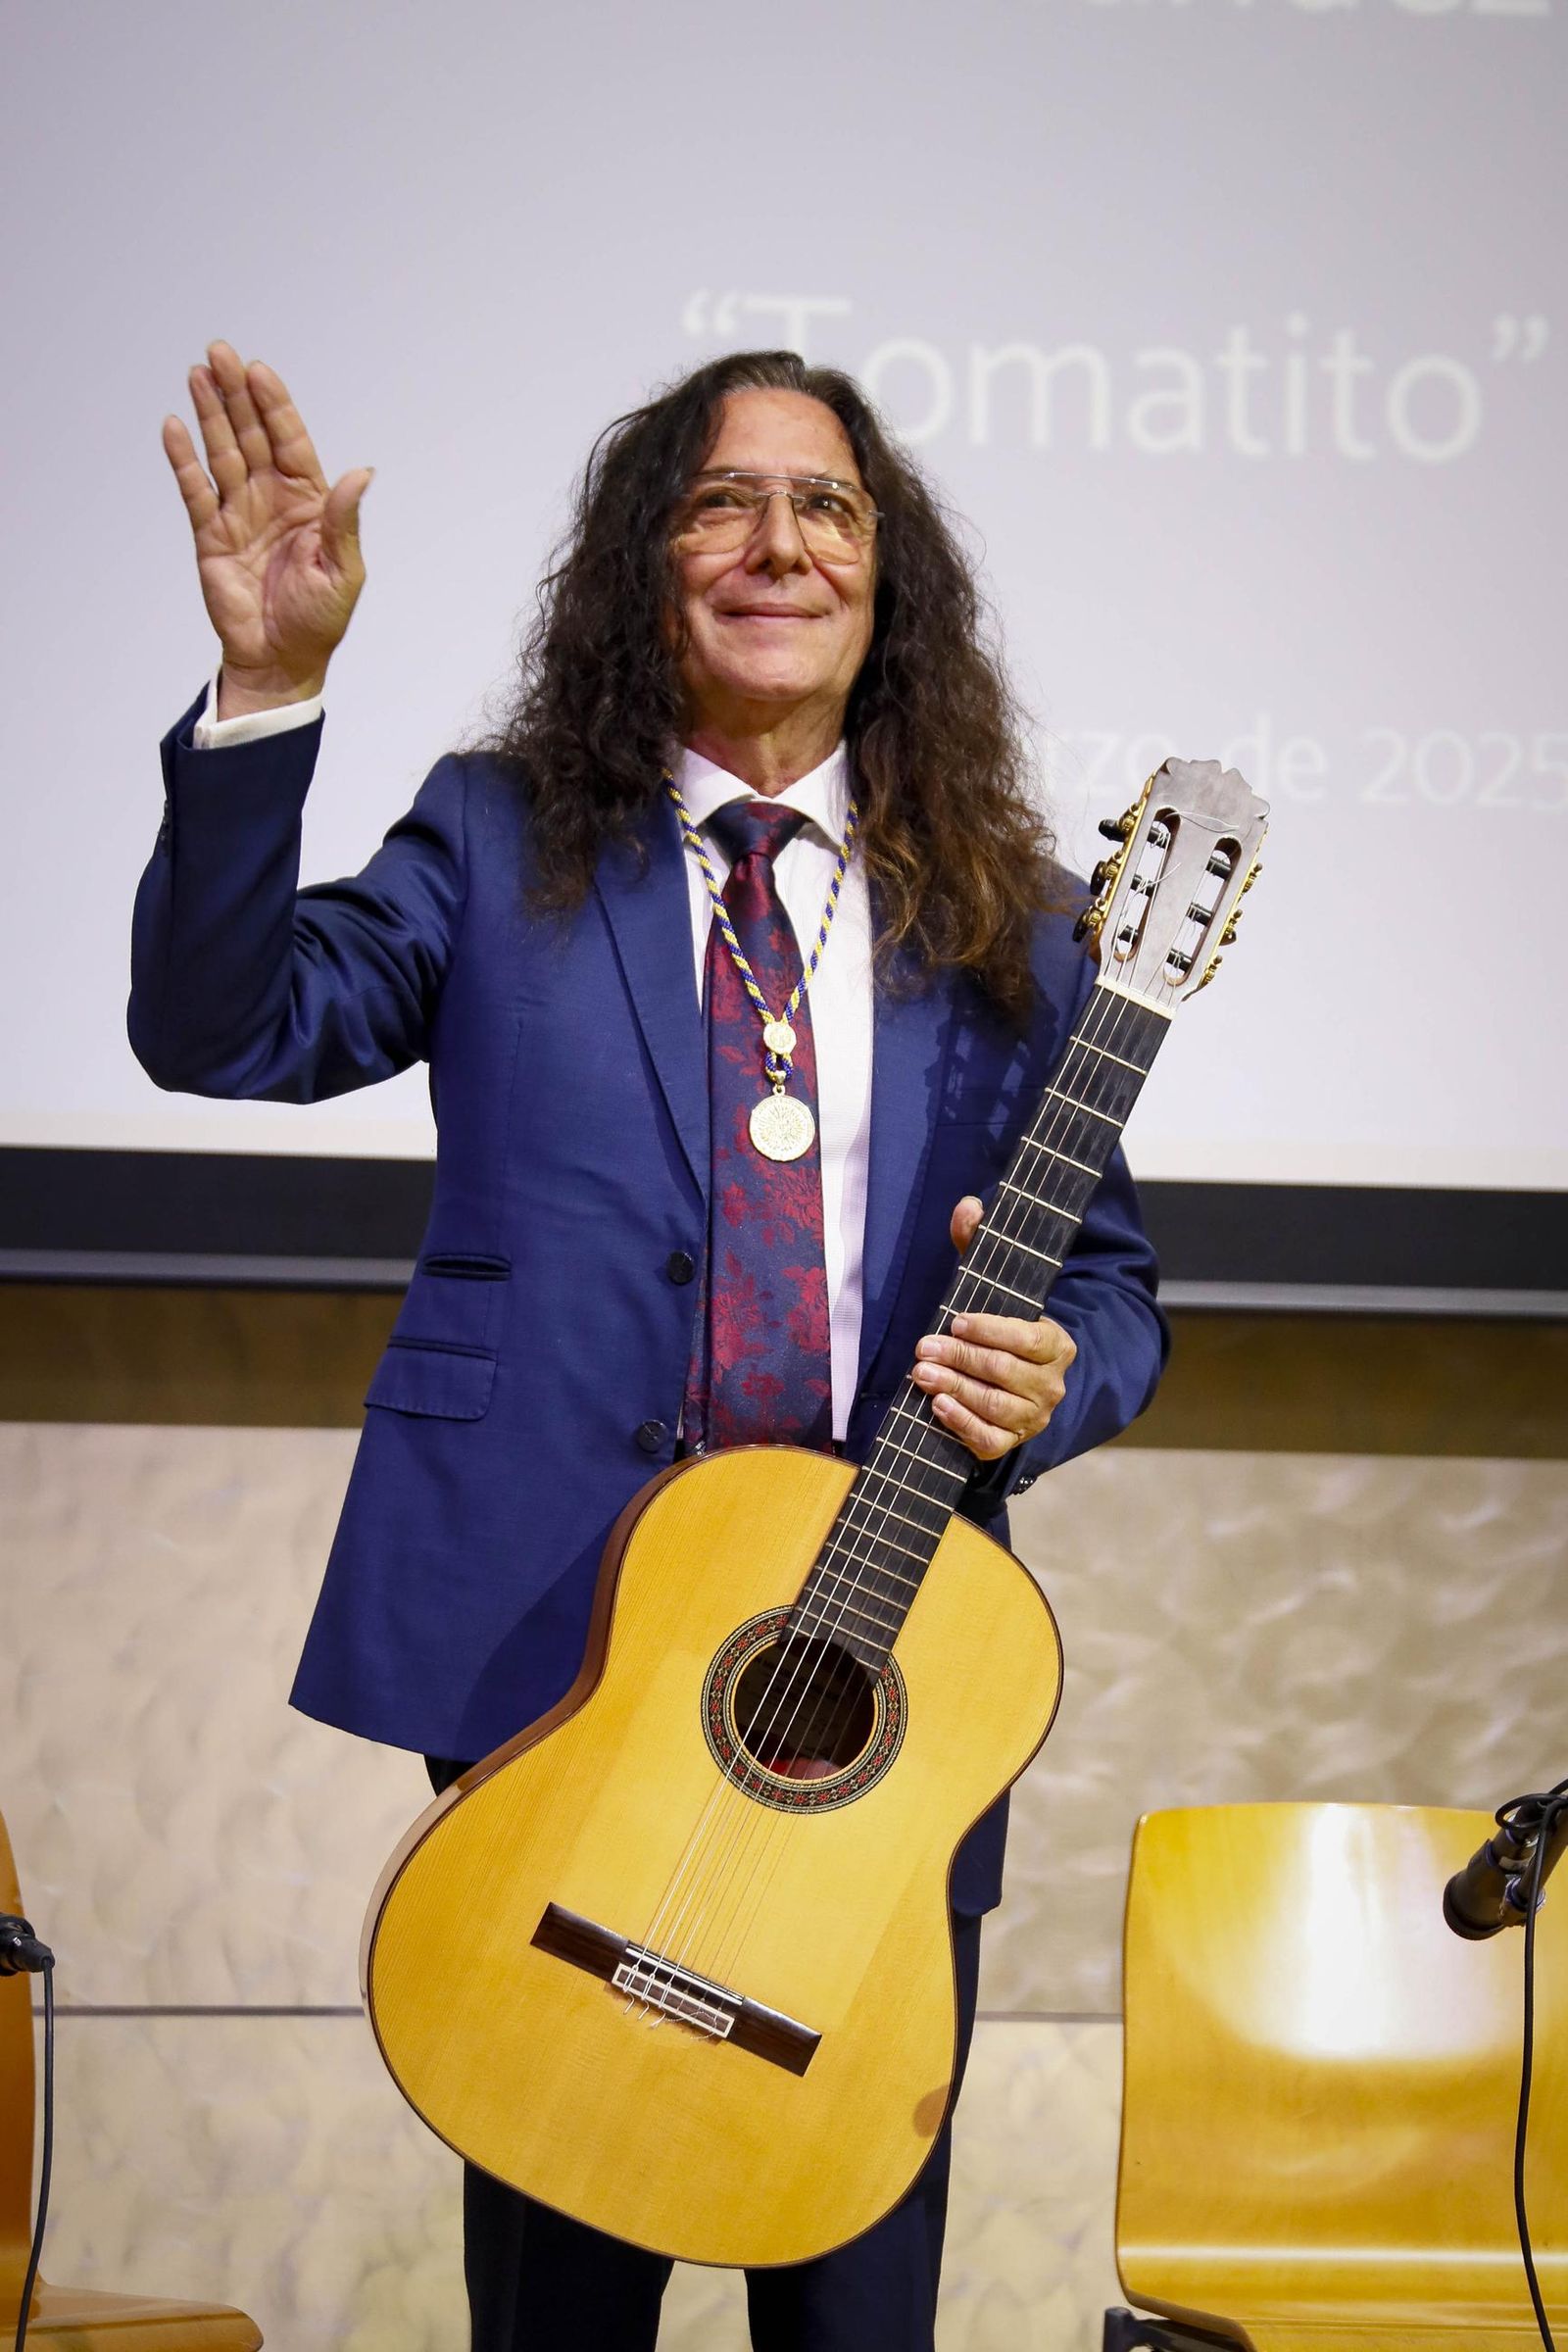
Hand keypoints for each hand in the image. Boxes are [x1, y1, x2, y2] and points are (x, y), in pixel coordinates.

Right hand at [162, 340, 371, 711]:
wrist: (282, 661)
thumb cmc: (319, 620)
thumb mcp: (343, 571)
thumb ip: (344, 521)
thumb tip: (361, 474)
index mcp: (309, 502)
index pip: (289, 441)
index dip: (274, 405)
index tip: (259, 371)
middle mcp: (271, 499)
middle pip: (251, 435)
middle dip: (236, 394)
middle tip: (219, 353)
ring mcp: (239, 513)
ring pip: (222, 452)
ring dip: (209, 414)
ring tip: (197, 374)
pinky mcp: (210, 535)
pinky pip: (195, 490)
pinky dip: (184, 459)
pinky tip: (174, 426)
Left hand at [909, 1195, 1076, 1462]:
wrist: (1019, 1387)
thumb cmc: (1001, 1331)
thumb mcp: (993, 1288)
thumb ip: (979, 1246)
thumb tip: (968, 1205)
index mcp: (1056, 1344)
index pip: (1028, 1337)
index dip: (991, 1330)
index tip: (956, 1320)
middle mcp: (1051, 1384)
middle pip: (1004, 1370)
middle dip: (960, 1357)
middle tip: (924, 1347)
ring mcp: (1033, 1417)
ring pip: (995, 1405)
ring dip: (955, 1388)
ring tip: (921, 1374)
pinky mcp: (1012, 1443)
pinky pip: (989, 1439)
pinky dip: (963, 1424)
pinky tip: (938, 1406)